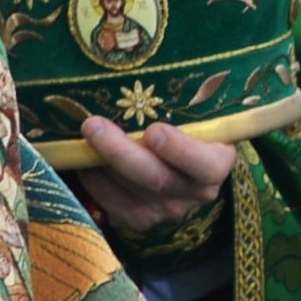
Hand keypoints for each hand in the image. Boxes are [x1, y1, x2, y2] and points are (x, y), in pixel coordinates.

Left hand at [72, 113, 237, 240]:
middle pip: (156, 178)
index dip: (180, 150)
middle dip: (120, 152)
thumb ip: (176, 104)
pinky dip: (93, 179)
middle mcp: (196, 191)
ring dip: (100, 162)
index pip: (206, 164)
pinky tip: (85, 159)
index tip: (154, 130)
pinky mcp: (140, 219)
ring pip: (128, 190)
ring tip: (84, 134)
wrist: (179, 159)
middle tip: (93, 125)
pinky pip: (111, 202)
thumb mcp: (193, 114)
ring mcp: (167, 210)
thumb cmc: (186, 125)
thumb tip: (139, 81)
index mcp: (217, 161)